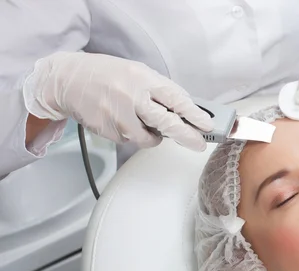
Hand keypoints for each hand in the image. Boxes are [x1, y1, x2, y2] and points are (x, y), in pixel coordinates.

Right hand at [23, 52, 212, 150]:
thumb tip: (186, 110)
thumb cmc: (107, 75)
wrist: (66, 80)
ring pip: (147, 138)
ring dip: (152, 135)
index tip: (207, 125)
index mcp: (142, 79)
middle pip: (166, 122)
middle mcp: (131, 96)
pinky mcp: (107, 130)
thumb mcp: (137, 73)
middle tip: (198, 144)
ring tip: (142, 121)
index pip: (175, 98)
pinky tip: (120, 120)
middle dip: (186, 135)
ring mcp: (118, 115)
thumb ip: (160, 91)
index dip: (193, 114)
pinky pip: (129, 140)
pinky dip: (131, 134)